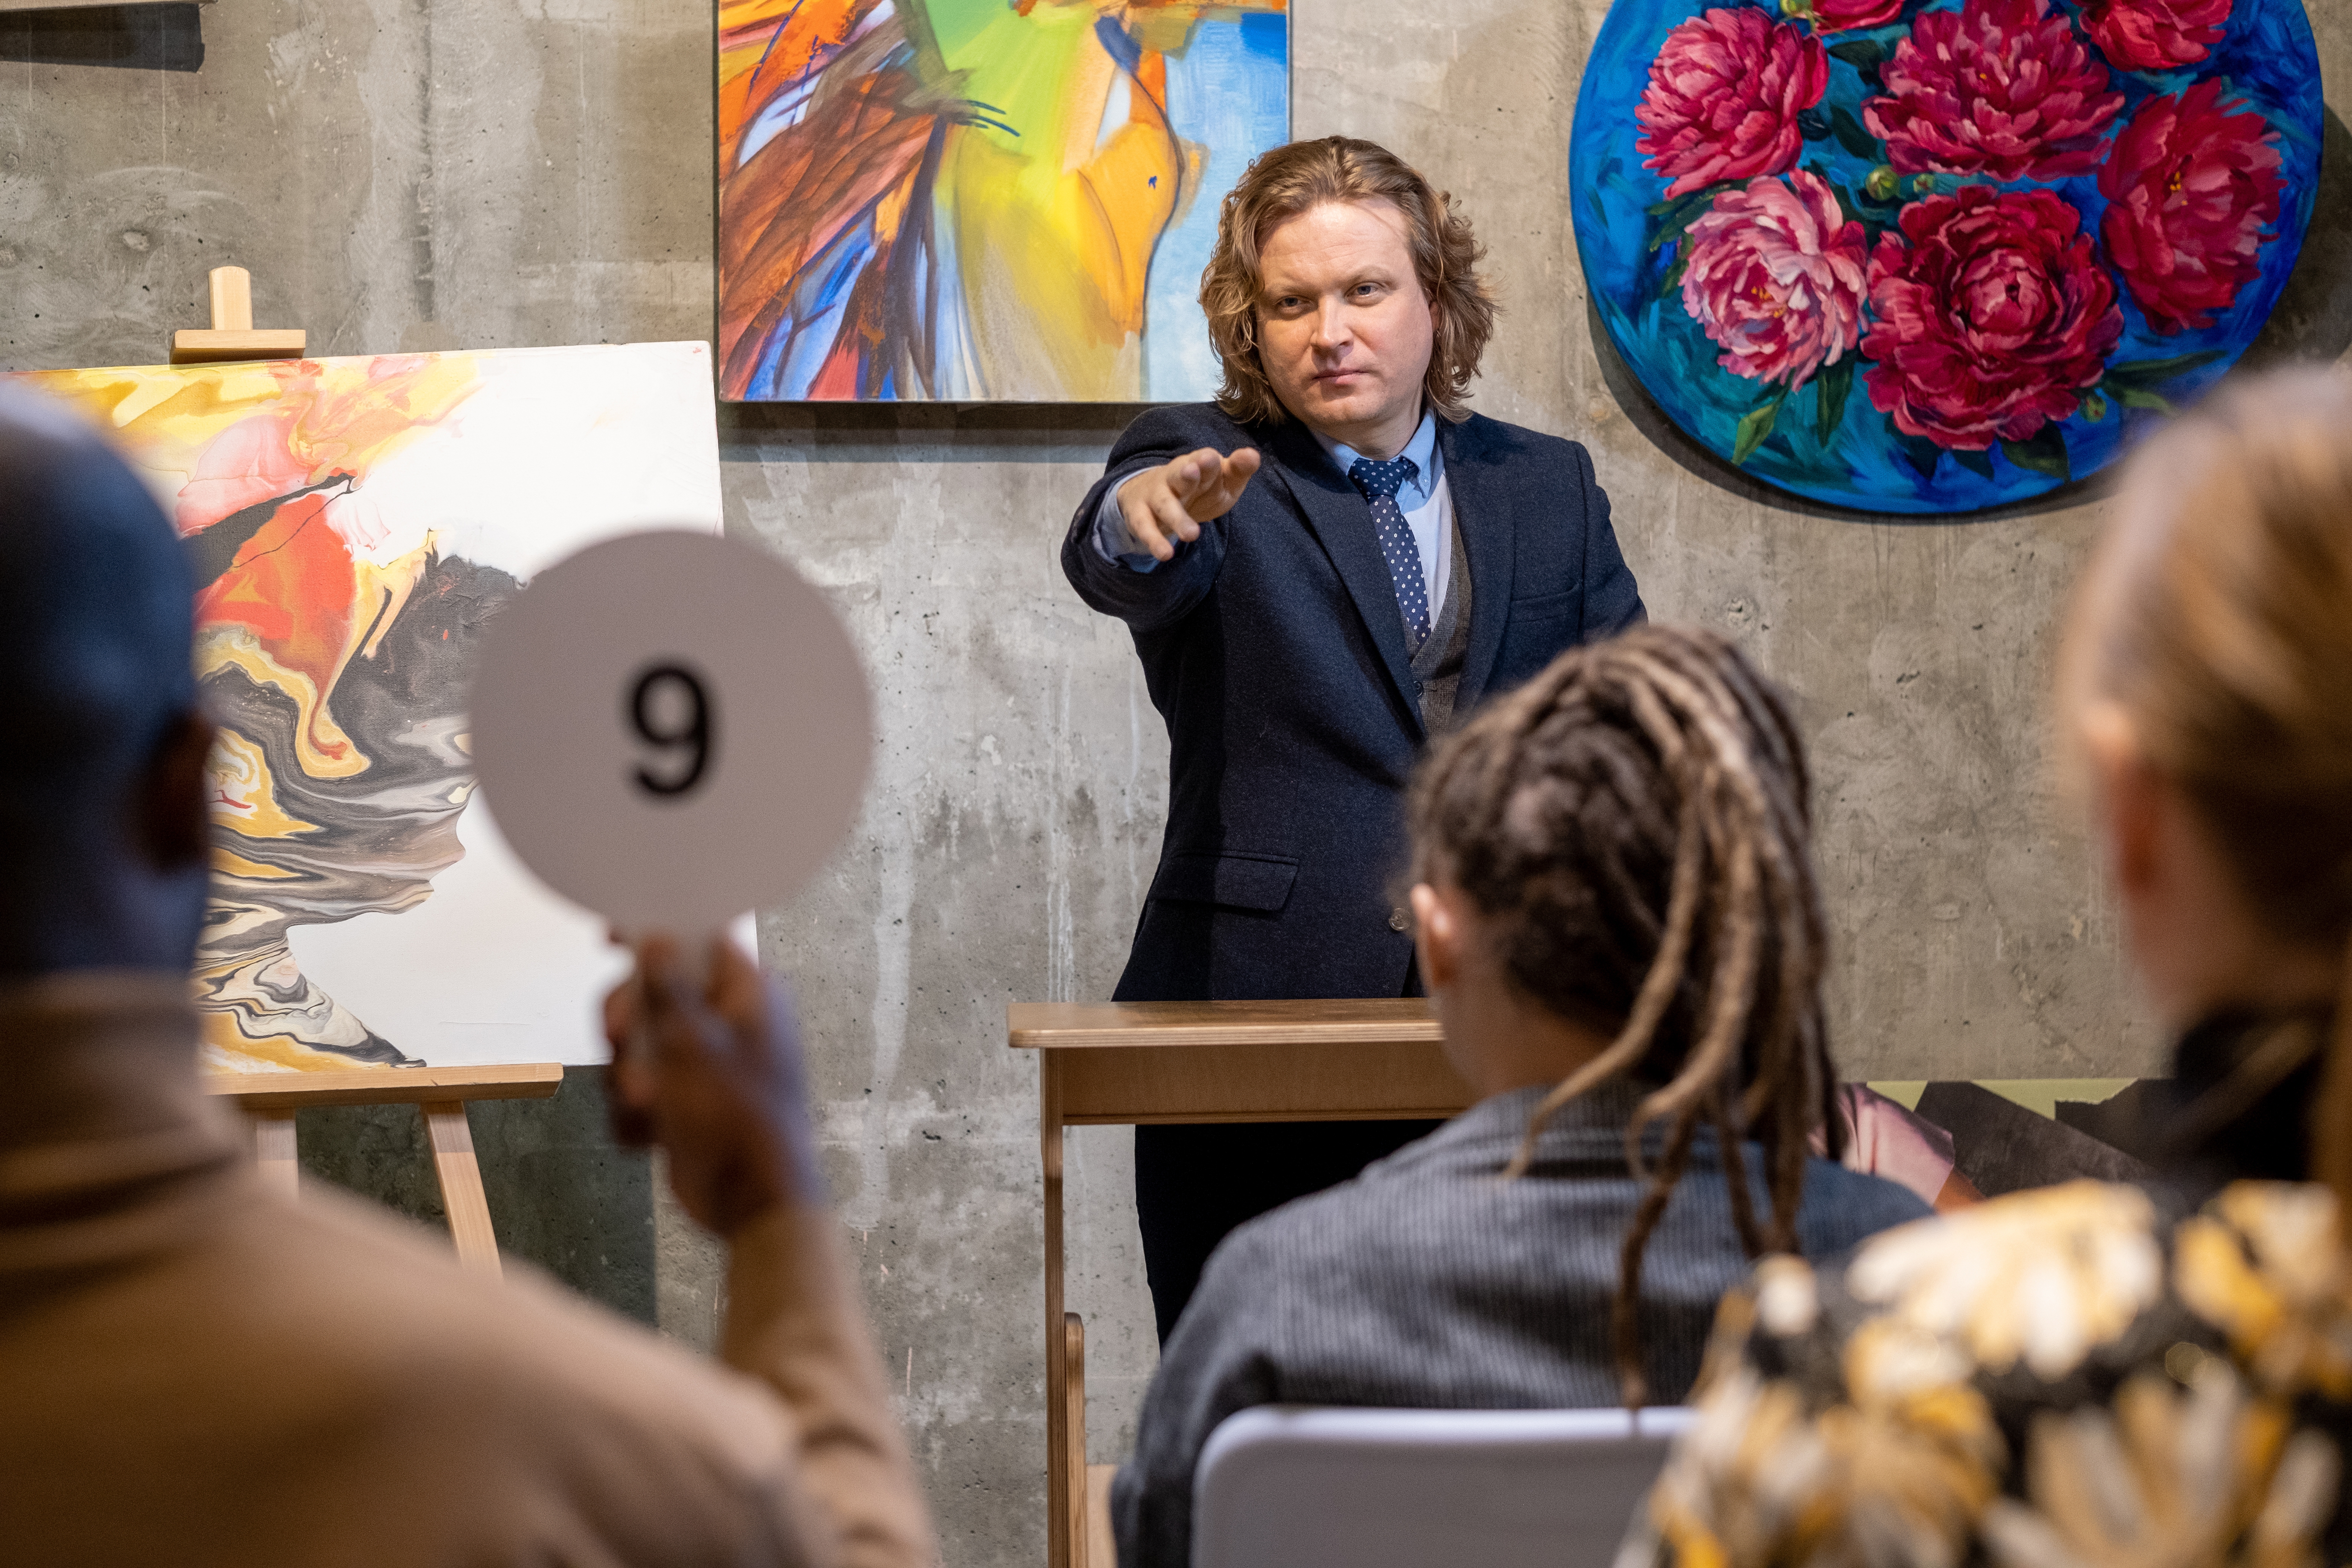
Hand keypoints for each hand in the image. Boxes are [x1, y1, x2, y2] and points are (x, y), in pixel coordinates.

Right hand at [603, 934, 820, 1236]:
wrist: (752, 1203)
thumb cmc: (734, 1117)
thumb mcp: (692, 1043)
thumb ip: (668, 988)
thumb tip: (657, 938)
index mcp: (748, 992)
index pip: (698, 939)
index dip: (653, 935)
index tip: (608, 938)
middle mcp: (730, 1021)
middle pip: (655, 994)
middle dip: (629, 1025)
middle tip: (618, 1042)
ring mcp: (707, 1065)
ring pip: (640, 1047)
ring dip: (629, 1079)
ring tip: (644, 1105)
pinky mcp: (688, 1102)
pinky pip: (643, 1092)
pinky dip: (637, 1115)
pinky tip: (648, 1136)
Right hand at [1114, 446, 1261, 561]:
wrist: (1152, 495)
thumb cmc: (1199, 488)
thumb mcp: (1222, 480)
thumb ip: (1238, 469)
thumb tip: (1253, 455)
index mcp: (1198, 465)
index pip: (1205, 462)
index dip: (1207, 462)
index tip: (1211, 458)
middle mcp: (1175, 477)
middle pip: (1179, 474)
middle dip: (1186, 474)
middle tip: (1192, 471)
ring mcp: (1156, 496)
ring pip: (1164, 504)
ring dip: (1176, 517)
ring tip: (1192, 535)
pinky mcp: (1141, 515)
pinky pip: (1145, 527)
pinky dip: (1154, 540)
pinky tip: (1165, 554)